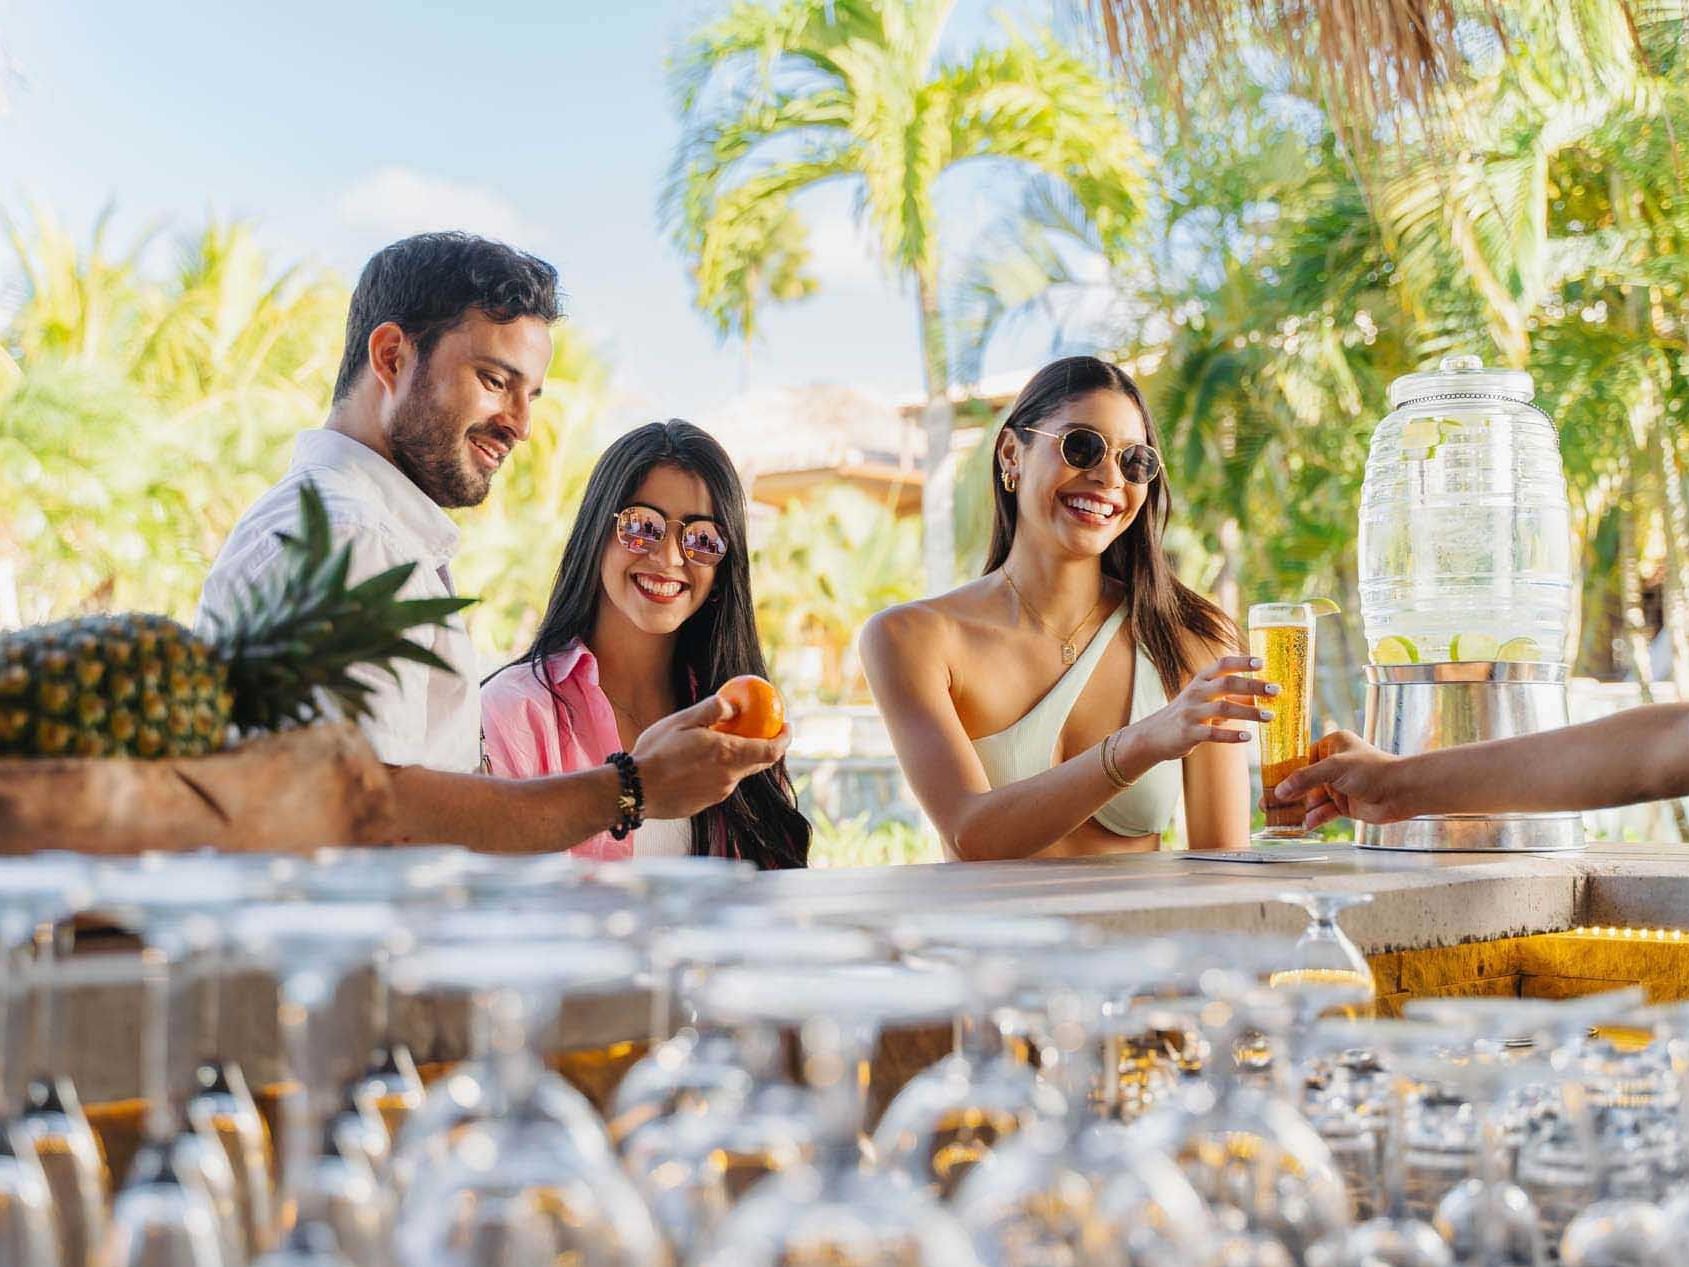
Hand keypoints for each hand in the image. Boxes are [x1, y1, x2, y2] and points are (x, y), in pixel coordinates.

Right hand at [631, 695, 790, 819]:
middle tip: (760, 730)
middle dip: (765, 747)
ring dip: (735, 758)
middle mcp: (729, 778)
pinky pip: (719, 784)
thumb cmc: (657, 751)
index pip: (771, 750)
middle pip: (758, 763)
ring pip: (736, 773)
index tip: (787, 726)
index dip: (785, 738)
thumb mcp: (684, 720)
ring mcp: (718, 794)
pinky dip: (717, 771)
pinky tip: (696, 763)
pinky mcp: (705, 804)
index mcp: (729, 755)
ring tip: (717, 743)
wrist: (634, 789)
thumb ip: (712, 709)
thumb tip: (733, 705)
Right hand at [1131, 655, 1277, 764]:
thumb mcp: (1202, 698)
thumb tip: (1259, 691)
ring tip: (1270, 716)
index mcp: (1200, 681)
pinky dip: (1232, 735)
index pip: (1222, 664)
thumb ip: (1226, 693)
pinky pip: (1213, 733)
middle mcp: (1195, 692)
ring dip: (1250, 711)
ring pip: (1224, 708)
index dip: (1242, 661)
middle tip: (1276, 690)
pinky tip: (1248, 737)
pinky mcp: (1189, 733)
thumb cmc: (1185, 714)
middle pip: (1227, 683)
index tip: (1262, 661)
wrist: (1152, 735)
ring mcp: (1191, 713)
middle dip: (1253, 685)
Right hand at [1272, 730, 1405, 829]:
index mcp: (1332, 745)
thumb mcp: (1333, 768)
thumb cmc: (1372, 770)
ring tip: (1279, 817)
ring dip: (1299, 807)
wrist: (1402, 791)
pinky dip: (1316, 817)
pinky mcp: (1346, 804)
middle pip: (1304, 780)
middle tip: (1267, 802)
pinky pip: (1325, 811)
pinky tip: (1306, 824)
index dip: (1284, 771)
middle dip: (1287, 792)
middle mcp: (1335, 764)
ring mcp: (1340, 785)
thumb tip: (1279, 790)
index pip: (1301, 758)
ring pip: (1313, 797)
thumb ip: (1304, 779)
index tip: (1267, 781)